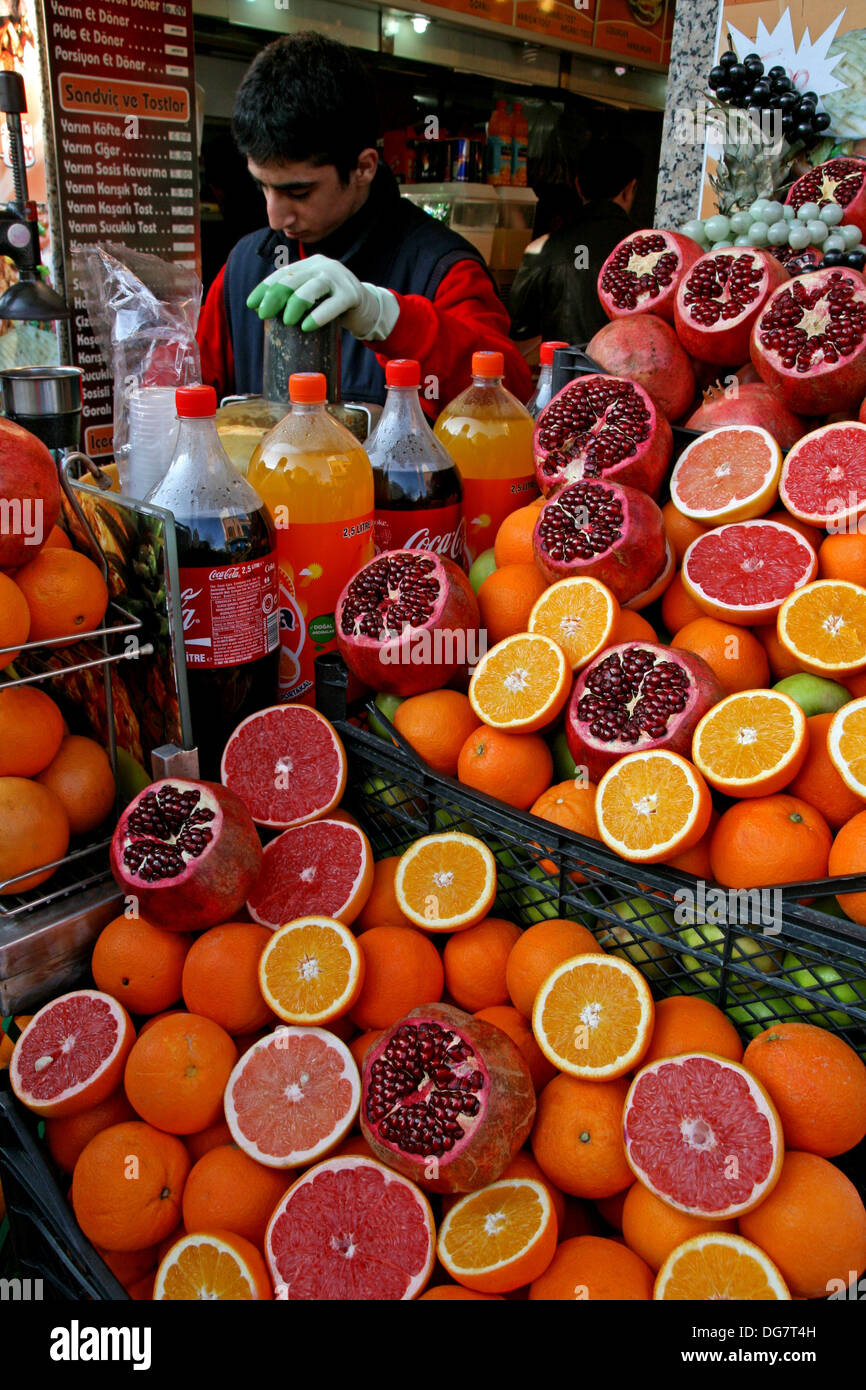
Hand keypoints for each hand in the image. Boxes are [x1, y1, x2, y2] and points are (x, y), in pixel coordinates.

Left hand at [246, 254, 398, 340]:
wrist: (367, 309)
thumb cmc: (333, 305)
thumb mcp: (313, 297)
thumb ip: (295, 297)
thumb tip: (264, 310)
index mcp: (310, 265)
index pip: (283, 274)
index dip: (265, 288)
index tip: (251, 304)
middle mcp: (323, 266)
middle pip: (294, 279)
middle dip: (275, 296)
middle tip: (264, 315)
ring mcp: (339, 278)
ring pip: (312, 287)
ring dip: (296, 304)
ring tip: (287, 321)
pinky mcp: (352, 294)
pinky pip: (332, 304)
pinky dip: (318, 316)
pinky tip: (307, 326)